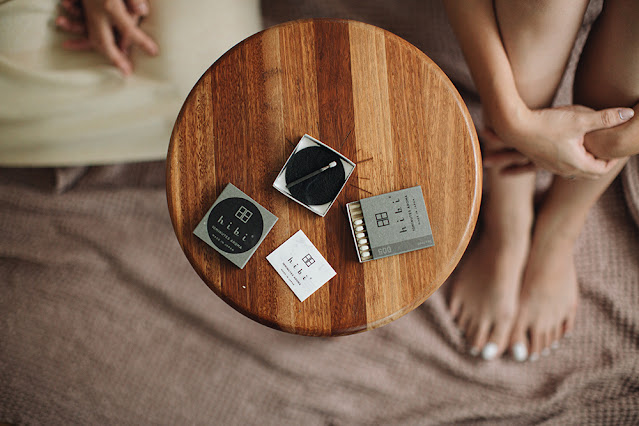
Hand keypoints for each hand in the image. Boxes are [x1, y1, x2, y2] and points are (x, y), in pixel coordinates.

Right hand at [56, 0, 156, 75]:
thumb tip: (143, 12)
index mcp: (110, 6)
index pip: (129, 30)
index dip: (142, 42)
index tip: (154, 53)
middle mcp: (96, 11)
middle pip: (104, 41)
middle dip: (115, 59)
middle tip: (126, 72)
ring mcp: (87, 9)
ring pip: (92, 36)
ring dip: (102, 52)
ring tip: (113, 63)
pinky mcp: (82, 4)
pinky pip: (83, 26)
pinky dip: (86, 38)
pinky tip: (92, 46)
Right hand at [483, 104, 633, 178]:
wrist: (514, 127)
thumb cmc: (547, 123)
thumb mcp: (579, 119)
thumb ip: (605, 118)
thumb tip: (630, 114)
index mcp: (576, 163)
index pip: (602, 169)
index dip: (613, 160)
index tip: (617, 149)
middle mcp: (564, 169)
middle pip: (589, 173)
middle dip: (600, 163)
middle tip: (608, 152)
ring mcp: (550, 167)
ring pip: (574, 171)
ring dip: (585, 162)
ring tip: (590, 151)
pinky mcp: (540, 161)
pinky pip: (561, 166)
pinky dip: (570, 161)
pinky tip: (569, 150)